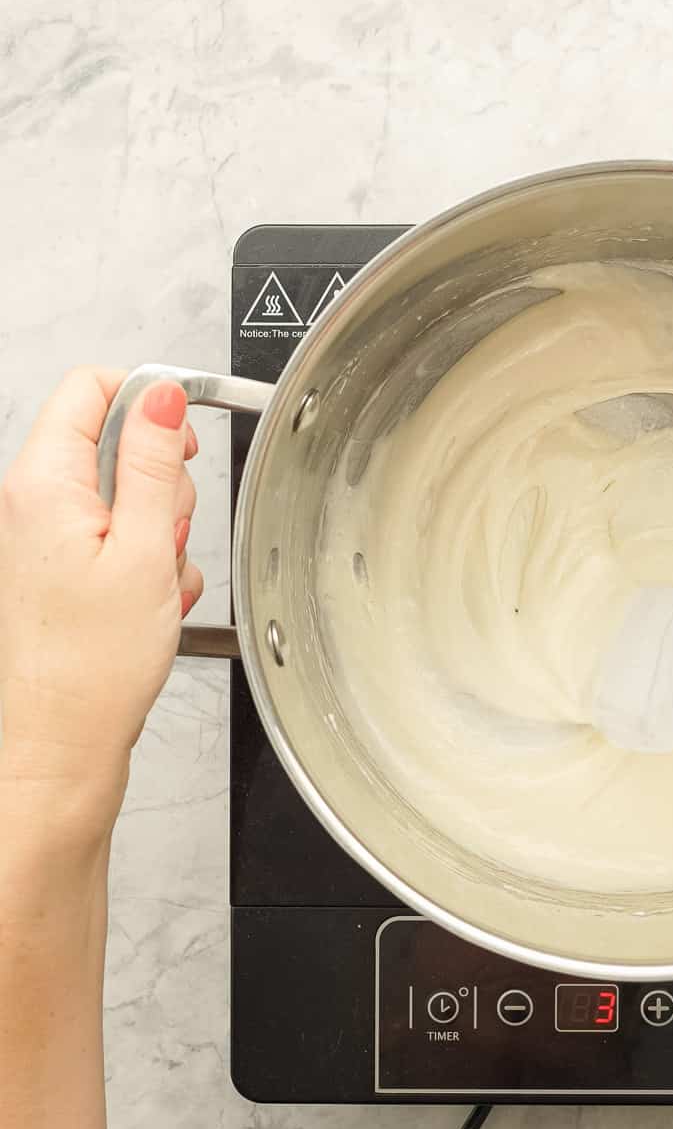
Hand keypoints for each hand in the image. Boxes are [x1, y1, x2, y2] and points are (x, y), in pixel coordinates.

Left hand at [0, 367, 202, 841]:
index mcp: (43, 483)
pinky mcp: (65, 566)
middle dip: (162, 482)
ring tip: (156, 577)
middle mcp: (35, 502)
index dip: (147, 401)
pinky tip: (151, 598)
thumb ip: (152, 462)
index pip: (92, 389)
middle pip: (116, 443)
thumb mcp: (142, 548)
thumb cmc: (91, 664)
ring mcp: (49, 535)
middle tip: (165, 533)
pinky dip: (149, 562)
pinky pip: (122, 537)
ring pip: (127, 495)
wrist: (62, 739)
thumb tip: (160, 395)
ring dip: (160, 530)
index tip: (181, 437)